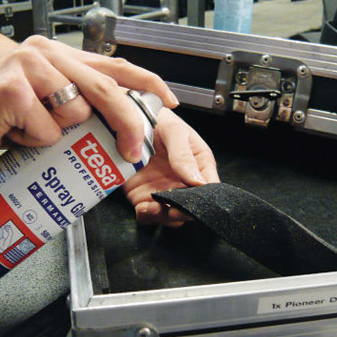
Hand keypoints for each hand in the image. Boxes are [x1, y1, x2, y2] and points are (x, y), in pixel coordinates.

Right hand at [0, 35, 178, 162]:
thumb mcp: (43, 105)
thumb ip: (77, 105)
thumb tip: (121, 126)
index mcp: (59, 56)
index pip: (115, 66)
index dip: (148, 84)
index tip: (171, 103)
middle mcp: (47, 53)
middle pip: (105, 89)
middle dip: (129, 124)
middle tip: (135, 150)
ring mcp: (28, 67)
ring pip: (75, 113)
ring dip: (57, 136)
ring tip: (30, 131)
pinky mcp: (12, 88)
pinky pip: (47, 130)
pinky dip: (33, 143)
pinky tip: (12, 133)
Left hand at [123, 108, 218, 226]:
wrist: (127, 120)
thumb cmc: (157, 120)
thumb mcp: (174, 131)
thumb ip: (184, 155)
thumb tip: (198, 181)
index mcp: (198, 166)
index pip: (209, 190)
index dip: (203, 201)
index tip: (192, 202)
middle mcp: (182, 181)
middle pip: (189, 208)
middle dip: (181, 212)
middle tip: (172, 208)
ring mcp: (163, 190)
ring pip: (169, 215)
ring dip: (163, 215)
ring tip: (155, 206)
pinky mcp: (143, 195)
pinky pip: (147, 214)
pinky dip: (146, 215)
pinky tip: (144, 207)